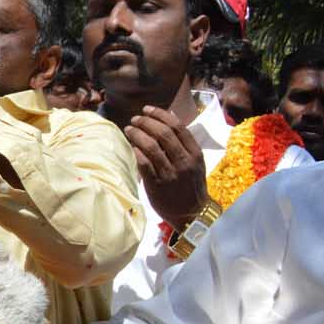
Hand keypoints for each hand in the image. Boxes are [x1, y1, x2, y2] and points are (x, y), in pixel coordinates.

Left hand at [124, 105, 207, 229]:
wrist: (192, 213)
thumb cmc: (190, 184)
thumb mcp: (195, 161)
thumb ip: (183, 140)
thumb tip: (171, 115)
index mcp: (195, 153)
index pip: (177, 127)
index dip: (160, 115)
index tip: (147, 109)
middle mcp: (184, 161)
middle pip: (163, 134)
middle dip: (146, 122)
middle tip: (135, 119)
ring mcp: (171, 174)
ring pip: (152, 147)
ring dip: (137, 135)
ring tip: (129, 129)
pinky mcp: (157, 185)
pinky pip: (144, 165)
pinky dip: (137, 152)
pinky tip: (131, 146)